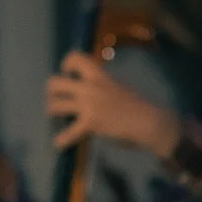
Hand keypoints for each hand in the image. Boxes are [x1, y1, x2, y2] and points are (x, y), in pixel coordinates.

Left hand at [46, 54, 182, 156]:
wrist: (148, 121)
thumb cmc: (137, 105)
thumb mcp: (118, 85)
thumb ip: (101, 84)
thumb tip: (86, 88)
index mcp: (99, 74)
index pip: (75, 57)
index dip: (66, 64)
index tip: (68, 73)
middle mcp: (90, 87)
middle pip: (54, 83)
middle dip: (52, 92)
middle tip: (60, 99)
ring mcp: (88, 105)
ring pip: (54, 106)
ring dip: (54, 112)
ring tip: (60, 117)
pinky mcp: (89, 123)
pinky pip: (67, 133)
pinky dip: (62, 140)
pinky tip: (60, 143)